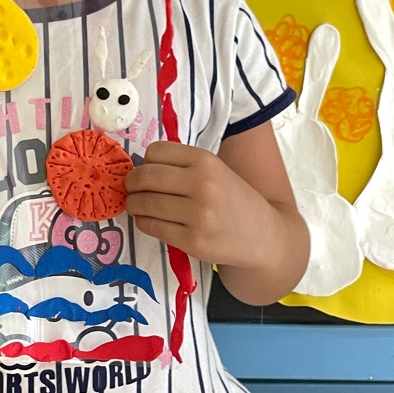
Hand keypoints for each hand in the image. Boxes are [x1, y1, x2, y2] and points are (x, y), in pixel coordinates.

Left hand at [124, 140, 284, 269]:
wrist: (262, 235)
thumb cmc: (233, 200)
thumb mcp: (215, 171)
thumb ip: (183, 165)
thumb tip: (139, 166)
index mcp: (206, 161)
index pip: (156, 152)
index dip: (145, 161)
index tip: (145, 170)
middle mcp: (202, 184)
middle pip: (145, 176)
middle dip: (132, 183)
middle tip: (131, 188)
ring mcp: (198, 215)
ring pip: (145, 203)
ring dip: (134, 204)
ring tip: (137, 205)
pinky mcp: (193, 241)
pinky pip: (152, 227)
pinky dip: (143, 222)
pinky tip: (149, 220)